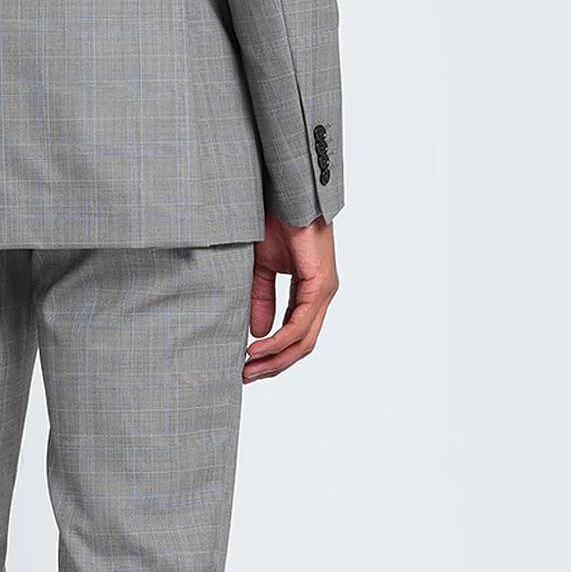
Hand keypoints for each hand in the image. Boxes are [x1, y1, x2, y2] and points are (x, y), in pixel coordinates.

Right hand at [244, 213, 338, 382]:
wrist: (286, 194)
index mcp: (308, 291)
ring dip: (276, 358)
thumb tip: (259, 333)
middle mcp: (321, 295)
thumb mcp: (260, 268)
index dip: (273, 355)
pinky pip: (300, 323)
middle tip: (247, 376)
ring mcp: (323, 290)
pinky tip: (259, 347)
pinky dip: (279, 340)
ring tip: (250, 368)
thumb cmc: (275, 221)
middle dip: (274, 365)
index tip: (246, 366)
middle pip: (302, 345)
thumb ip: (261, 299)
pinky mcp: (320, 284)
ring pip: (304, 340)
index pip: (295, 336)